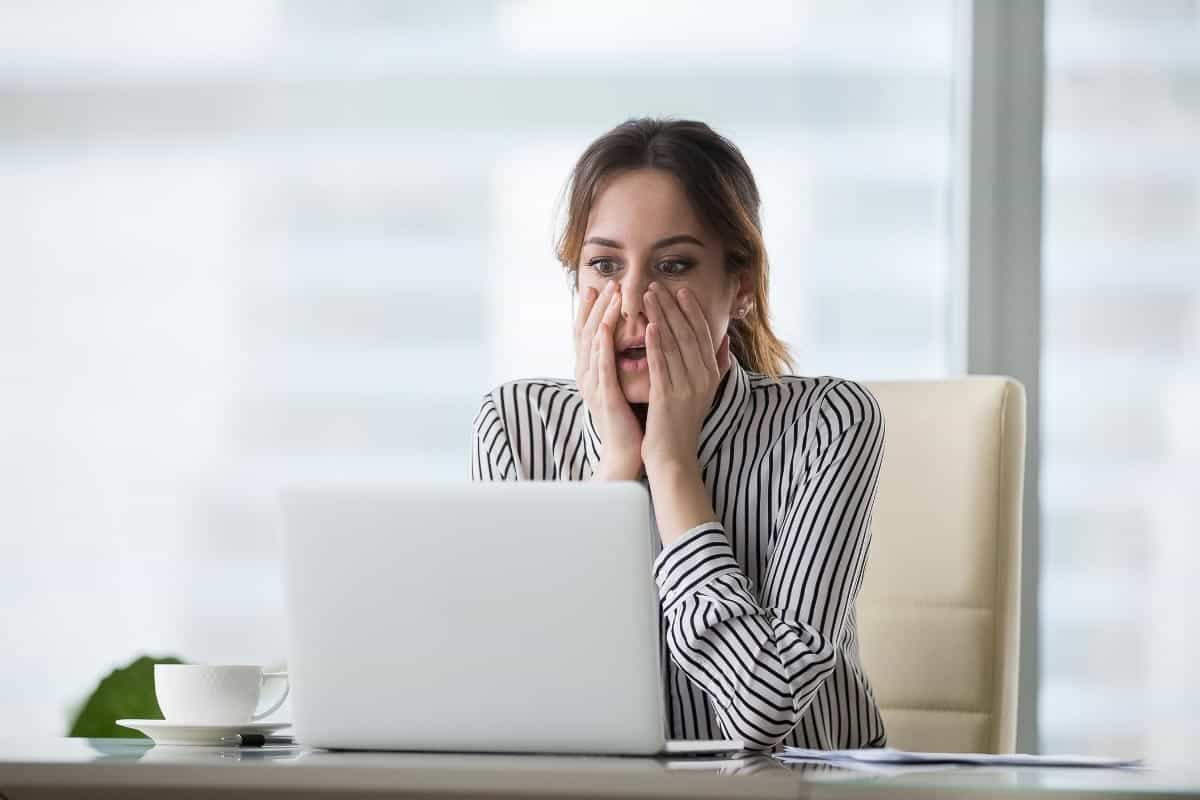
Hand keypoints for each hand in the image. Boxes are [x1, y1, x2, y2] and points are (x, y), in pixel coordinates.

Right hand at [574, 280, 643, 477]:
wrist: (626, 453)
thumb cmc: (631, 419)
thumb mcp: (626, 384)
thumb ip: (627, 361)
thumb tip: (639, 338)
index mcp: (593, 371)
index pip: (591, 332)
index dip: (594, 308)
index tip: (602, 285)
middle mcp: (587, 375)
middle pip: (587, 332)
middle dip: (597, 305)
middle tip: (606, 282)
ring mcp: (593, 384)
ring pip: (594, 342)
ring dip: (601, 315)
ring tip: (609, 294)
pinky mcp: (604, 396)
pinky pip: (602, 365)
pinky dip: (603, 344)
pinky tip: (608, 326)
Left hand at [641, 283, 730, 477]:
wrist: (674, 458)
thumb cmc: (683, 424)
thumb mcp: (706, 392)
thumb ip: (718, 365)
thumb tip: (726, 340)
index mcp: (711, 374)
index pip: (702, 334)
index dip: (691, 310)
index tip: (680, 290)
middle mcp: (702, 378)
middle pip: (688, 334)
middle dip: (673, 307)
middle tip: (658, 285)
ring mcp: (686, 388)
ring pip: (673, 344)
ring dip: (660, 317)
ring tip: (648, 297)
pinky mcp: (668, 398)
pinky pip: (662, 365)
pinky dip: (656, 345)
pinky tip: (649, 327)